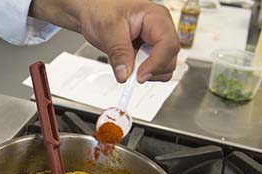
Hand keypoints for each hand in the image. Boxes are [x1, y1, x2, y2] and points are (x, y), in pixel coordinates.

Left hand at [30, 0, 179, 82]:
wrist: (91, 12)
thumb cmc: (101, 9)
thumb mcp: (108, 28)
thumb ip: (118, 52)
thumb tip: (125, 74)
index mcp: (156, 18)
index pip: (168, 45)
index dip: (156, 63)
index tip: (139, 76)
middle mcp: (160, 30)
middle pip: (169, 59)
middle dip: (151, 70)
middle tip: (129, 72)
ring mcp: (154, 43)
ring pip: (164, 67)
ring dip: (146, 73)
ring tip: (126, 64)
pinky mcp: (146, 53)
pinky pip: (152, 70)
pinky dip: (141, 73)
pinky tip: (128, 65)